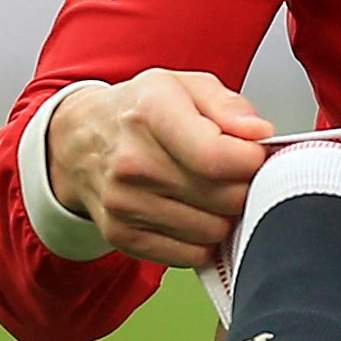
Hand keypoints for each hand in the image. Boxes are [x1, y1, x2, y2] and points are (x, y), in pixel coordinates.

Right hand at [47, 70, 271, 266]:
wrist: (80, 140)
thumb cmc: (141, 111)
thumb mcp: (186, 85)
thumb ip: (230, 106)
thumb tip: (260, 134)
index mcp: (151, 113)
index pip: (219, 158)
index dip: (253, 161)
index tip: (253, 154)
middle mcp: (132, 161)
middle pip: (225, 198)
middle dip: (244, 186)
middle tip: (233, 171)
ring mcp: (123, 203)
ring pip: (213, 231)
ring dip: (225, 214)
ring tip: (211, 189)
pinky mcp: (122, 236)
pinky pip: (191, 255)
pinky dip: (203, 239)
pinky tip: (194, 211)